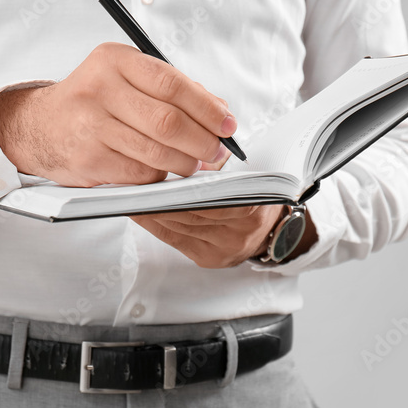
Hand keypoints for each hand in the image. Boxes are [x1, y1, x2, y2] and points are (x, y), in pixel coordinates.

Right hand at [0, 42, 236, 186]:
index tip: (227, 124)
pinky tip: (162, 172)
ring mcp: (91, 125)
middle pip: (168, 121)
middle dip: (202, 141)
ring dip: (184, 163)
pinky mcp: (88, 158)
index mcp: (114, 60)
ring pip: (156, 151)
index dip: (207, 107)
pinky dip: (158, 176)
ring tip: (194, 164)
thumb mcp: (126, 80)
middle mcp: (99, 88)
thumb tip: (220, 111)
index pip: (172, 83)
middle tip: (217, 151)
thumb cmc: (92, 102)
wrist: (39, 126)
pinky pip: (138, 173)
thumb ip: (172, 90)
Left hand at [130, 148, 318, 267]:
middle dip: (159, 197)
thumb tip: (180, 148)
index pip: (209, 196)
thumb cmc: (256, 189)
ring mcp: (225, 249)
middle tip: (134, 182)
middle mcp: (239, 232)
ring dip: (152, 210)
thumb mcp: (246, 168)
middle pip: (189, 213)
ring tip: (133, 193)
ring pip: (178, 227)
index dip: (179, 186)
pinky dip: (154, 224)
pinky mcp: (210, 259)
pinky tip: (141, 211)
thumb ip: (217, 161)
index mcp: (253, 206)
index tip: (155, 174)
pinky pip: (174, 240)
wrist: (274, 226)